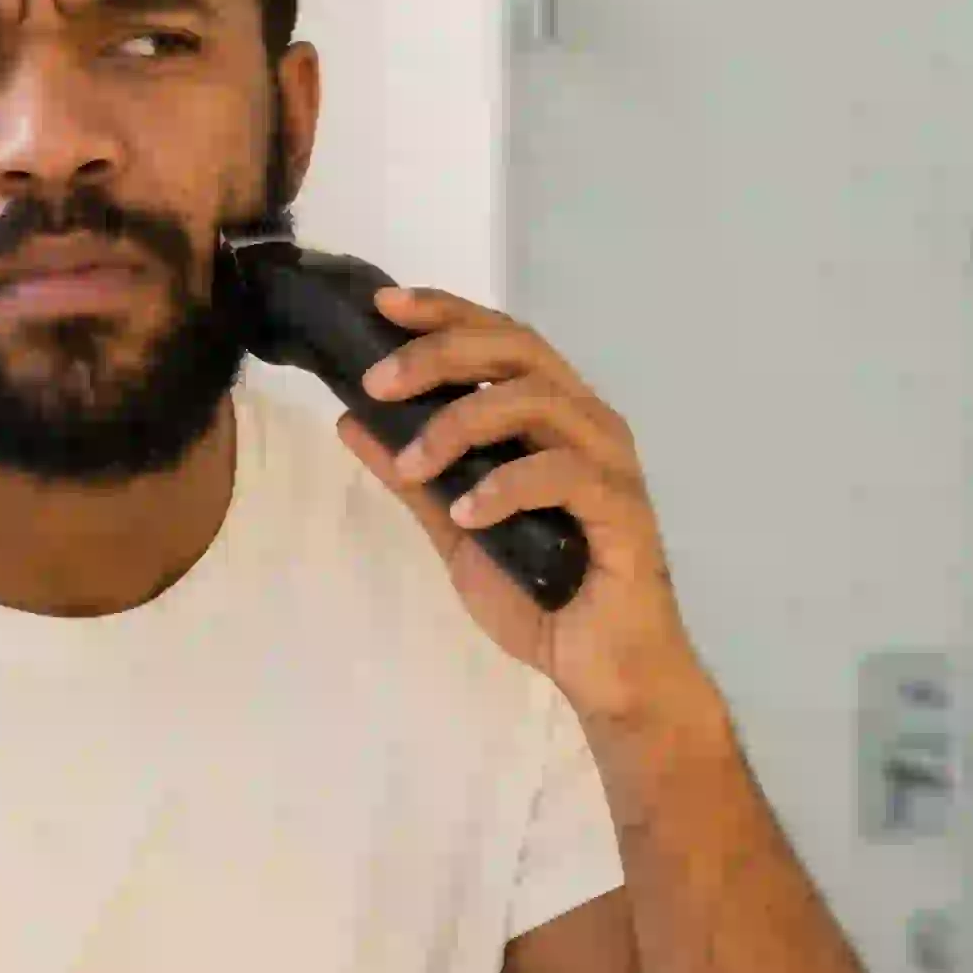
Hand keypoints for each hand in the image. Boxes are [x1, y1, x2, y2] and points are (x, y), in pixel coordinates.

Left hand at [337, 285, 719, 743]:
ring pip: (539, 401)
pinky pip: (564, 474)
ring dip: (462, 424)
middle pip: (517, 352)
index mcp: (551, 415)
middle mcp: (585, 421)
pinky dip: (507, 486)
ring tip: (414, 464)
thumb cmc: (542, 594)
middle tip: (378, 382)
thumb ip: (411, 475)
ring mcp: (610, 461)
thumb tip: (350, 420)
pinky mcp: (623, 508)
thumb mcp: (454, 529)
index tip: (384, 303)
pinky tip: (467, 514)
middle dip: (441, 354)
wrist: (603, 669)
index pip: (500, 339)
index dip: (445, 312)